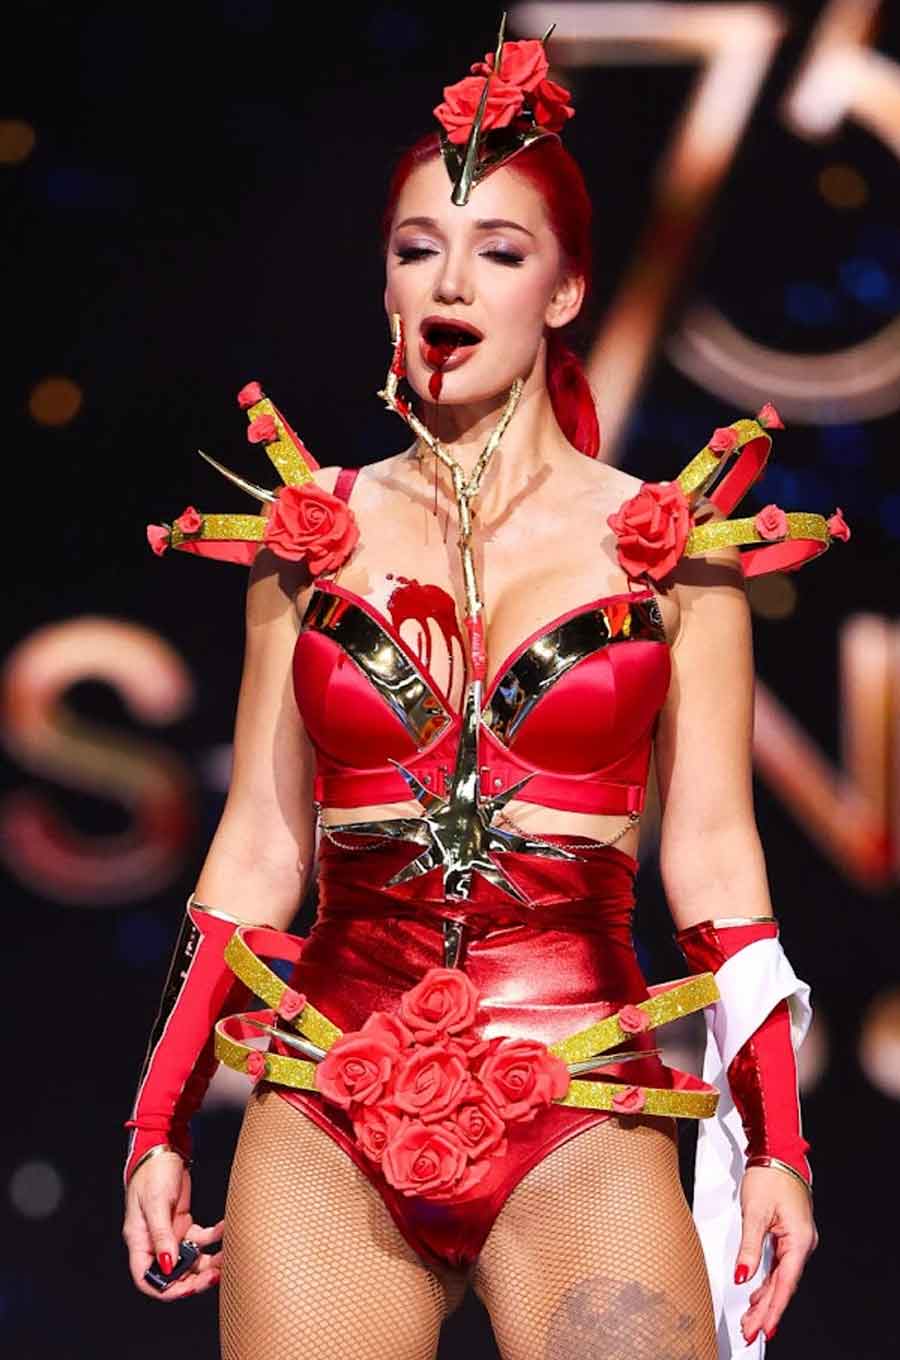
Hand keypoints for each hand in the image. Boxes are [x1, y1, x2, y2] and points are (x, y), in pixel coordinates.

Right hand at [122, 1151, 223, 1300]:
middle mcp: (155, 1241)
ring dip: (208, 1261)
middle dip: (193, 1279)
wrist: (163, 1149)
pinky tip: (225, 1228)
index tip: (187, 1289)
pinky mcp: (184, 1223)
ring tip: (225, 1257)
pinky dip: (215, 1237)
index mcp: (140, 1241)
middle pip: (172, 1274)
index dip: (165, 1290)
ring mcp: (171, 1233)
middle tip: (213, 1276)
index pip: (146, 1278)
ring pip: (191, 1259)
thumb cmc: (152, 1173)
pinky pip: (202, 1238)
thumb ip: (162, 1234)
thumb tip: (167, 1264)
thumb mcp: (156, 1203)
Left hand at [735, 1165, 817, 1343]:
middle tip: (751, 1331)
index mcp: (799, 1240)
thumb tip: (742, 1276)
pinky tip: (757, 1296)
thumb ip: (749, 1247)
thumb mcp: (755, 1212)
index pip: (785, 1283)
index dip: (772, 1308)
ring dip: (766, 1300)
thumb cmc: (769, 1176)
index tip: (763, 1328)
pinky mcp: (788, 1236)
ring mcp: (796, 1241)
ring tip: (751, 1321)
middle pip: (783, 1285)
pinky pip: (778, 1267)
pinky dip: (767, 1283)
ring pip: (780, 1278)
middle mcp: (802, 1244)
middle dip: (767, 1311)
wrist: (777, 1154)